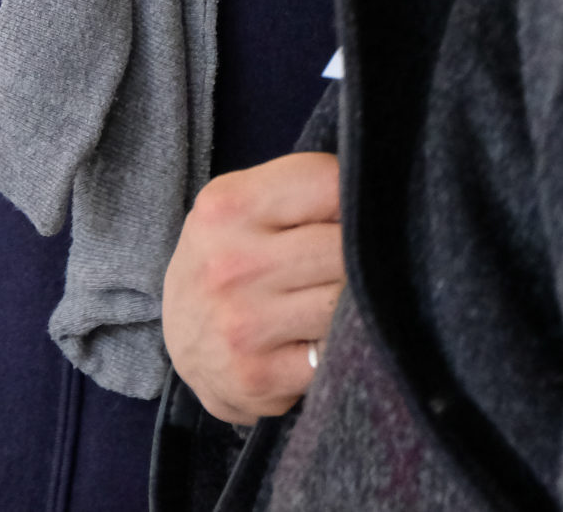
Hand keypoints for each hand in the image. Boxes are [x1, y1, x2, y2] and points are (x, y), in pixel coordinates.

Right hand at [162, 151, 343, 423]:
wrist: (180, 339)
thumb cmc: (227, 259)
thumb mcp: (241, 207)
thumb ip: (300, 193)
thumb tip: (381, 198)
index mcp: (228, 206)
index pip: (330, 185)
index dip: (354, 200)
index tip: (350, 217)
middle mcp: (231, 263)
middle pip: (345, 248)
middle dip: (362, 257)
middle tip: (349, 266)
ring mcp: (244, 324)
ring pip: (347, 304)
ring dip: (355, 306)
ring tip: (334, 301)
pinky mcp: (260, 377)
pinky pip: (338, 355)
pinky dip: (341, 349)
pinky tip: (320, 340)